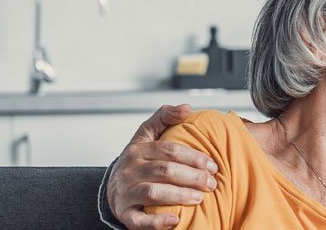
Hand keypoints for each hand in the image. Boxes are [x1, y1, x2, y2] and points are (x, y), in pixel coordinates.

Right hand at [107, 104, 220, 229]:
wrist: (113, 188)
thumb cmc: (137, 161)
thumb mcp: (145, 135)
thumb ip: (164, 117)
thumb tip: (187, 108)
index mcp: (137, 150)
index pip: (169, 151)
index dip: (194, 157)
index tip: (213, 165)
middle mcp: (130, 170)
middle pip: (164, 171)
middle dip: (192, 176)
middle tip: (211, 183)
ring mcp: (125, 193)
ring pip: (153, 192)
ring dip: (180, 195)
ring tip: (199, 198)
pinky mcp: (125, 214)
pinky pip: (139, 220)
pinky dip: (157, 222)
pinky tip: (175, 220)